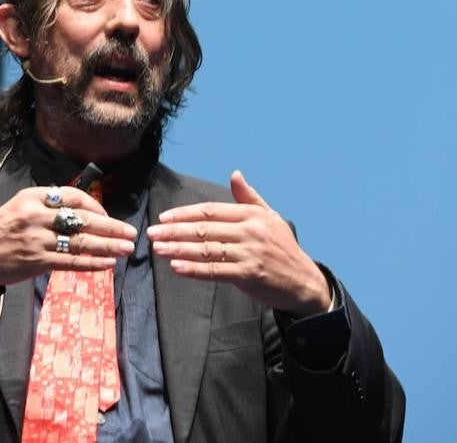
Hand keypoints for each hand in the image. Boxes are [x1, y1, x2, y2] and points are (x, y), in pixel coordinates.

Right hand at [0, 186, 136, 286]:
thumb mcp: (18, 207)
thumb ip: (47, 207)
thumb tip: (82, 213)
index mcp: (32, 197)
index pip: (73, 197)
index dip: (95, 206)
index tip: (107, 215)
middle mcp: (36, 215)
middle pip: (83, 220)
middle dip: (111, 226)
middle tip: (131, 233)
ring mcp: (37, 239)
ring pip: (81, 242)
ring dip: (108, 246)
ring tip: (126, 249)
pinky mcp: (37, 261)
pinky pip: (72, 262)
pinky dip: (92, 264)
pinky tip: (107, 265)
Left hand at [147, 171, 331, 315]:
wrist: (305, 282)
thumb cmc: (283, 248)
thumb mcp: (270, 217)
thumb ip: (249, 197)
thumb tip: (235, 174)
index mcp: (251, 215)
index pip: (210, 211)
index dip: (184, 214)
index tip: (163, 218)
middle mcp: (250, 231)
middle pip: (204, 229)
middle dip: (174, 231)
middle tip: (151, 233)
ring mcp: (250, 253)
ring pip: (206, 250)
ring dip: (178, 249)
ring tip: (157, 248)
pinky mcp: (250, 274)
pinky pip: (215, 271)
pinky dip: (194, 269)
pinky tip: (176, 266)